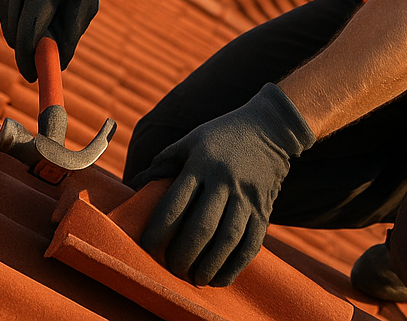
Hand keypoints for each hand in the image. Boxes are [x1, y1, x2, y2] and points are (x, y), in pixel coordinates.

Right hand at [0, 0, 105, 80]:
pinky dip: (17, 19)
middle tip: (43, 56)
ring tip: (47, 16)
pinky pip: (3, 12)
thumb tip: (54, 67)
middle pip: (14, 31)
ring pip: (7, 24)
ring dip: (23, 33)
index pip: (28, 30)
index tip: (33, 77)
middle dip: (27, 50)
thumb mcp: (85, 8)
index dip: (28, 59)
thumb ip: (70, 38)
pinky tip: (35, 5)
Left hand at [132, 83, 314, 286]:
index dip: (158, 229)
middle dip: (183, 254)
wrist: (270, 128)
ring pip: (227, 239)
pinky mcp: (264, 209)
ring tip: (195, 278)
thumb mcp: (192, 140)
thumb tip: (136, 184)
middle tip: (172, 267)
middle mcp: (224, 181)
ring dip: (209, 265)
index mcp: (201, 164)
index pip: (175, 203)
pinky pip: (250, 244)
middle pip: (201, 227)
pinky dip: (234, 266)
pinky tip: (219, 278)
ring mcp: (246, 196)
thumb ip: (166, 161)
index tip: (146, 245)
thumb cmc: (222, 136)